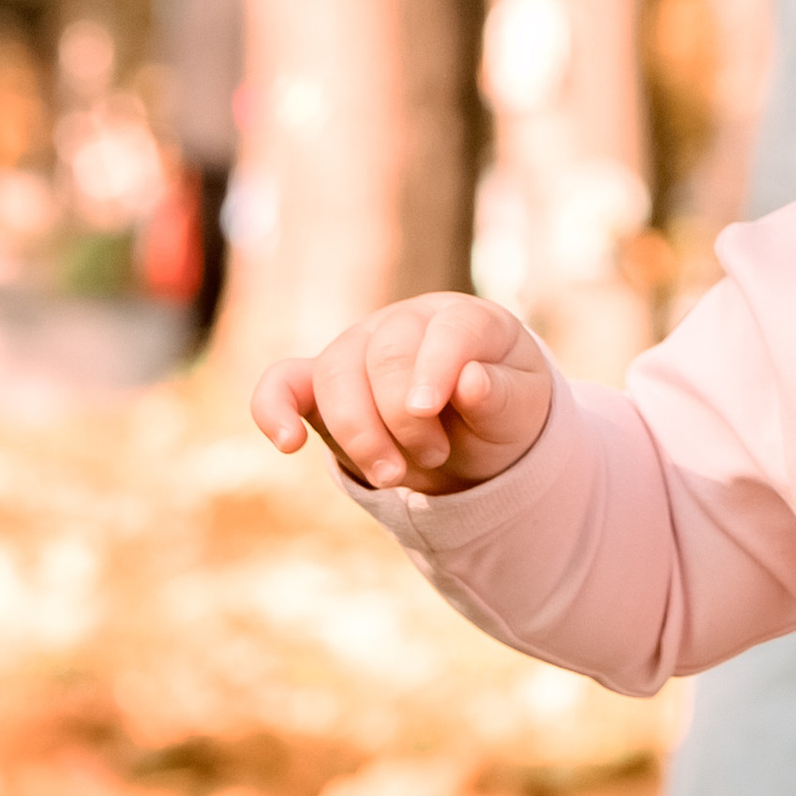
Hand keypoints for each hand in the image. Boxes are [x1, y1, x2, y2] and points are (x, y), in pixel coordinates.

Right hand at [253, 294, 551, 494]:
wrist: (471, 437)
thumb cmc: (500, 412)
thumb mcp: (521, 410)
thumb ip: (501, 395)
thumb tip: (470, 380)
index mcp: (463, 318)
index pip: (446, 329)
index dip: (434, 368)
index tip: (428, 410)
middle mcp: (406, 323)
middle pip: (384, 354)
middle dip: (402, 417)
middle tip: (434, 456)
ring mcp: (359, 347)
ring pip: (336, 372)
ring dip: (358, 431)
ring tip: (392, 477)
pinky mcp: (322, 385)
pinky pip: (283, 383)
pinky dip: (274, 408)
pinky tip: (286, 442)